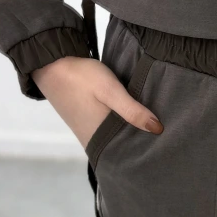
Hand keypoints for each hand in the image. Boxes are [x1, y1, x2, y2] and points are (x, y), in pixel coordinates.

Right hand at [32, 56, 161, 148]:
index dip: (145, 151)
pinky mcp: (84, 120)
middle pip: (122, 146)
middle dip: (140, 142)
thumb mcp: (110, 90)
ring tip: (154, 129)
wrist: (50, 63)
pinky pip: (107, 128)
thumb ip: (132, 110)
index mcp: (99, 136)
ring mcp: (86, 130)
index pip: (127, 154)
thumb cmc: (81, 76)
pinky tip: (134, 119)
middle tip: (165, 139)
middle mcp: (92, 139)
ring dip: (130, 132)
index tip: (165, 148)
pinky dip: (120, 125)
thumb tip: (158, 129)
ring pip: (115, 137)